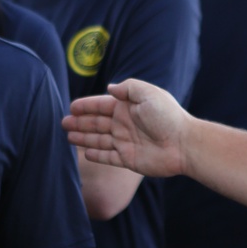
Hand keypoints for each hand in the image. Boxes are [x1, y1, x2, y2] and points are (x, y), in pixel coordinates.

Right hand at [63, 80, 188, 178]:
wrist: (183, 144)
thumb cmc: (167, 116)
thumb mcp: (148, 93)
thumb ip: (128, 88)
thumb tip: (110, 88)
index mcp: (128, 108)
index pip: (101, 106)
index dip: (86, 106)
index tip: (71, 107)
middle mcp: (125, 124)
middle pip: (96, 123)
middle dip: (79, 123)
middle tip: (63, 123)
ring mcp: (126, 142)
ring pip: (99, 140)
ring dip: (83, 138)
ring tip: (68, 137)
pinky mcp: (129, 159)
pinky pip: (108, 157)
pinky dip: (97, 156)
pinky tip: (85, 153)